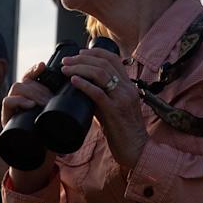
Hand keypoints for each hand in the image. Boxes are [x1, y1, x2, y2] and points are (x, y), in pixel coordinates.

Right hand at [2, 63, 57, 191]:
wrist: (38, 155)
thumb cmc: (50, 134)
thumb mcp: (59, 117)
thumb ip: (68, 106)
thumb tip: (90, 93)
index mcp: (32, 93)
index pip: (32, 75)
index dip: (36, 69)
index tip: (44, 66)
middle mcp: (21, 96)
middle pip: (27, 80)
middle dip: (40, 87)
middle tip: (52, 97)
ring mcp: (13, 105)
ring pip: (18, 88)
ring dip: (32, 93)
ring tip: (44, 102)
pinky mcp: (6, 116)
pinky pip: (7, 102)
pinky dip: (18, 101)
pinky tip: (29, 104)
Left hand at [62, 49, 147, 170]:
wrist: (137, 150)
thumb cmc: (123, 131)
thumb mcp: (114, 108)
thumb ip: (102, 97)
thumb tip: (82, 89)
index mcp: (128, 85)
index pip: (113, 59)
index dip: (95, 52)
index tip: (79, 54)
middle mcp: (127, 88)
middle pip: (104, 63)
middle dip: (82, 59)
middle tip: (66, 61)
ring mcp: (122, 99)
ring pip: (100, 74)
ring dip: (80, 68)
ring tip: (65, 69)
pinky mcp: (115, 111)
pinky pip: (98, 93)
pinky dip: (84, 84)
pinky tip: (73, 80)